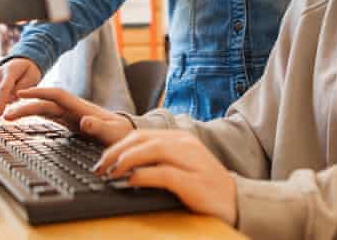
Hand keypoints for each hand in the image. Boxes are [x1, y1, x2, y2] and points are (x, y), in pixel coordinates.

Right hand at [0, 58, 42, 116]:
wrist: (23, 62)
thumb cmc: (29, 71)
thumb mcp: (32, 78)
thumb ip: (21, 89)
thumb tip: (9, 101)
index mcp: (10, 69)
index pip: (4, 88)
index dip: (1, 102)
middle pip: (0, 94)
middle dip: (8, 101)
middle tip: (20, 93)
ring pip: (0, 96)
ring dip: (10, 96)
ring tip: (18, 85)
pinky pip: (0, 95)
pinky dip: (7, 95)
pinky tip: (13, 87)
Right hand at [3, 87, 133, 144]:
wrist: (126, 136)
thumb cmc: (121, 134)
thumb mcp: (112, 133)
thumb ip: (99, 127)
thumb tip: (85, 121)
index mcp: (82, 107)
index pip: (57, 96)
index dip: (39, 93)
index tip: (22, 93)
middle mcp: (74, 109)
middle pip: (46, 104)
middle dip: (26, 106)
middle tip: (6, 113)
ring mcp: (71, 115)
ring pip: (45, 110)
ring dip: (27, 111)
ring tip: (9, 117)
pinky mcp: (70, 123)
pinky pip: (49, 117)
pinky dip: (35, 116)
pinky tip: (24, 118)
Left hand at [93, 130, 237, 225]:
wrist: (236, 202)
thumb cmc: (204, 186)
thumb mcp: (180, 166)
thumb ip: (157, 161)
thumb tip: (124, 166)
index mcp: (179, 139)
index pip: (141, 134)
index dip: (117, 146)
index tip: (102, 160)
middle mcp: (185, 144)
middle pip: (142, 139)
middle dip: (116, 152)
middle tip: (100, 167)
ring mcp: (191, 161)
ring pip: (152, 149)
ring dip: (126, 160)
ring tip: (111, 172)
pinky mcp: (193, 181)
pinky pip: (164, 173)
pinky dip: (144, 175)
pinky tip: (131, 181)